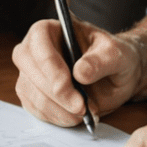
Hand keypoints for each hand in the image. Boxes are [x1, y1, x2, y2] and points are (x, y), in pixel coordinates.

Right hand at [13, 16, 142, 126]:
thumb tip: (80, 72)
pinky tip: (75, 117)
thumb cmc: (113, 56)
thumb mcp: (116, 53)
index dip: (50, 65)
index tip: (66, 86)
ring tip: (85, 112)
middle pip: (29, 69)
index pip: (39, 42)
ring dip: (58, 109)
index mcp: (51, 29)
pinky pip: (35, 109)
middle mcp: (35, 49)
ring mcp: (31, 73)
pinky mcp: (34, 95)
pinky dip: (56, 117)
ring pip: (31, 93)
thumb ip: (101, 60)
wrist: (116, 76)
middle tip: (81, 107)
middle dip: (54, 93)